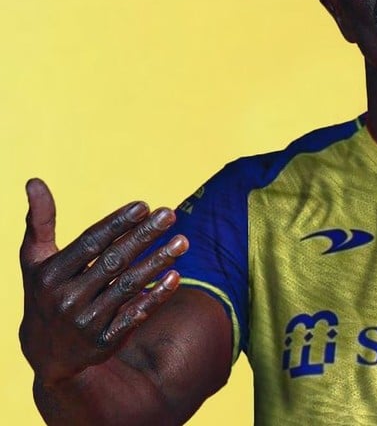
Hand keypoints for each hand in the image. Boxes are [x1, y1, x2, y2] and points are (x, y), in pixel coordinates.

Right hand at [19, 178, 188, 387]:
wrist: (45, 354)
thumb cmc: (45, 293)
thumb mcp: (34, 260)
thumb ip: (39, 221)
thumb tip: (34, 181)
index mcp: (50, 274)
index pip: (90, 243)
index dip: (117, 223)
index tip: (144, 205)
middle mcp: (66, 298)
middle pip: (114, 261)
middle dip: (144, 236)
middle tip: (170, 214)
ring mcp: (85, 321)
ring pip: (129, 286)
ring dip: (158, 262)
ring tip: (183, 241)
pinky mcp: (103, 341)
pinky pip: (135, 315)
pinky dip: (156, 296)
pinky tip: (175, 276)